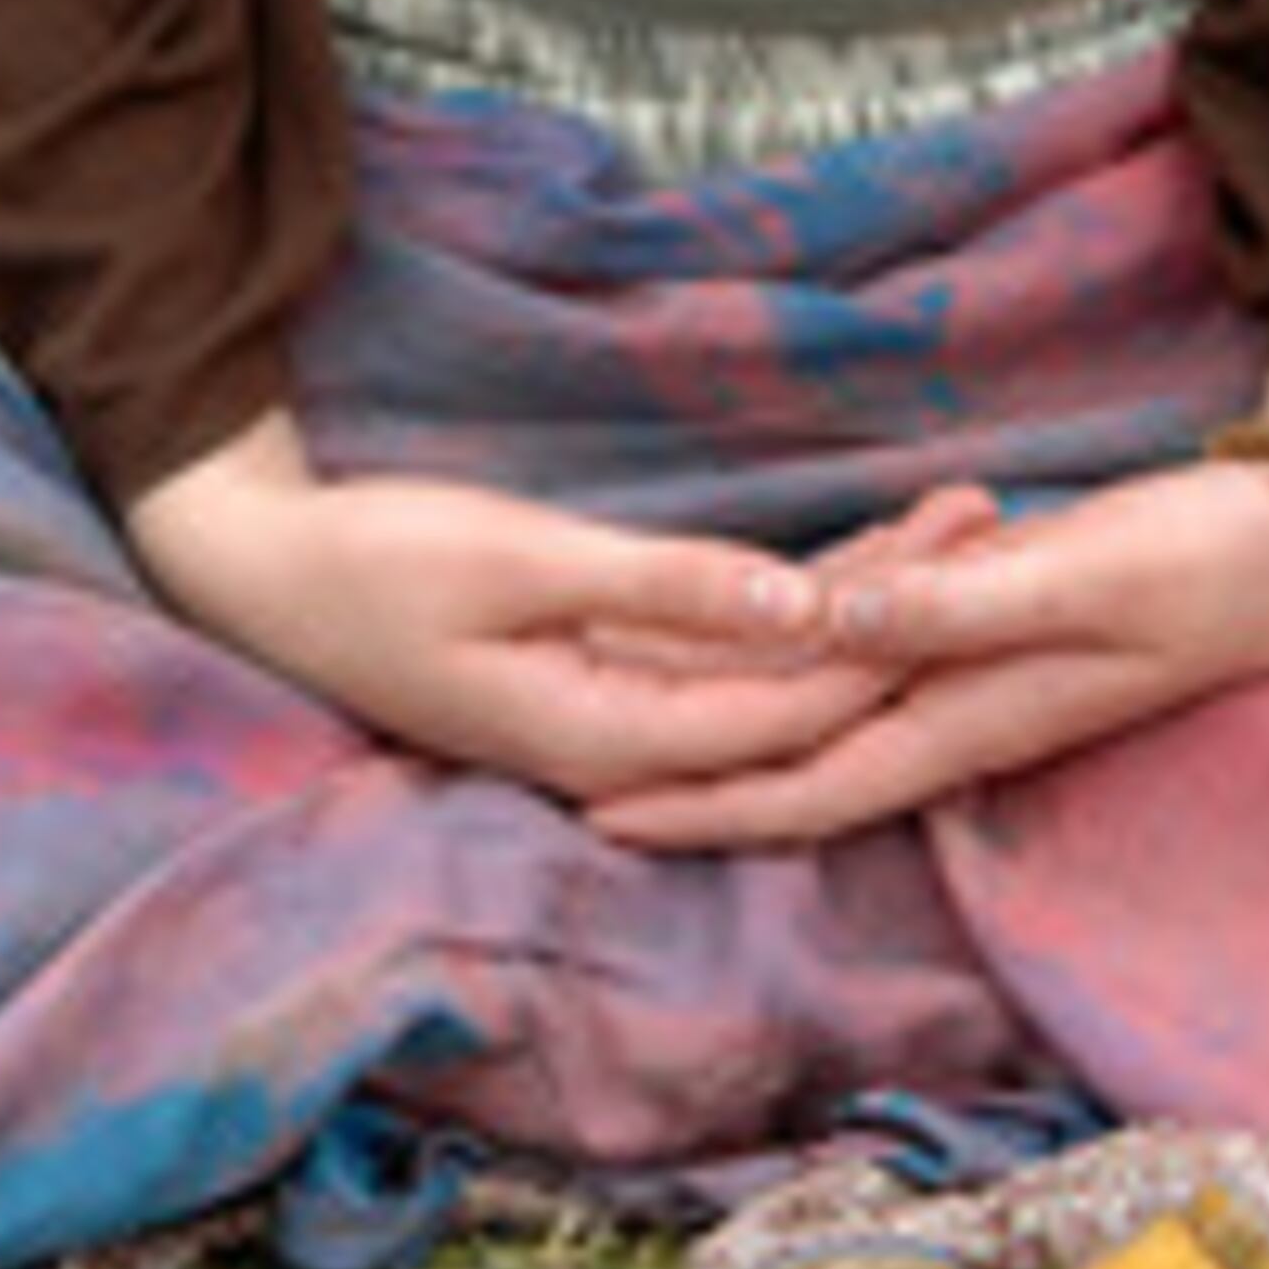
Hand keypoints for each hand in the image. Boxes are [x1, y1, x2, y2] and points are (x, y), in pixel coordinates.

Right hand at [128, 414, 902, 807]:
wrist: (267, 572)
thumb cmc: (377, 559)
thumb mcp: (520, 560)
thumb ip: (661, 588)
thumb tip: (796, 604)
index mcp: (607, 736)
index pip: (786, 709)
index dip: (887, 641)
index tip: (975, 572)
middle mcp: (622, 744)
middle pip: (794, 697)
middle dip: (901, 618)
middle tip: (1001, 529)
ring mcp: (609, 711)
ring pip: (767, 672)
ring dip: (860, 601)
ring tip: (959, 524)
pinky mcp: (597, 668)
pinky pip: (720, 651)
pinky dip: (793, 600)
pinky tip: (857, 557)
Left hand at [587, 373, 1268, 853]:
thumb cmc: (1208, 562)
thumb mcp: (1084, 576)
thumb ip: (959, 605)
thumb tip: (829, 626)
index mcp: (975, 720)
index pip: (807, 784)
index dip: (700, 799)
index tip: (591, 803)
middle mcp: (966, 715)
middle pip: (800, 763)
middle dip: (689, 767)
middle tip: (567, 752)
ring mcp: (984, 678)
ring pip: (830, 713)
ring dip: (736, 708)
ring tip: (637, 685)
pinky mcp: (1000, 627)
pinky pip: (876, 657)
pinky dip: (807, 648)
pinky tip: (768, 625)